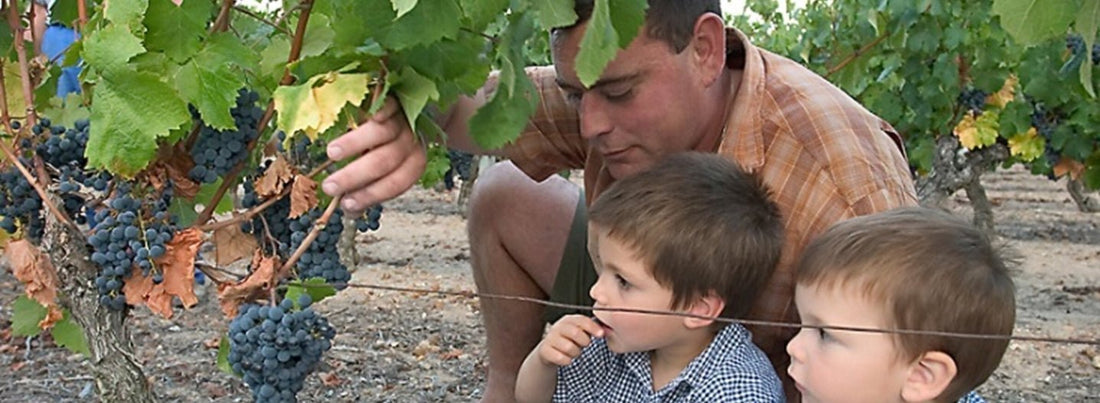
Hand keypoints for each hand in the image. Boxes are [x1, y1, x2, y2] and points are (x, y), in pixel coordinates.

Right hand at [322, 97, 426, 212]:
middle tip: (329, 186)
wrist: (412, 100)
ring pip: (384, 132)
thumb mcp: (381, 164)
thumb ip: (367, 184)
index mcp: (412, 161)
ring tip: (332, 153)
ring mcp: (403, 117)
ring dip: (357, 144)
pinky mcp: (395, 96)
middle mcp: (410, 140)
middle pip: (387, 160)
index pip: (397, 181)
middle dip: (356, 176)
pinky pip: (390, 104)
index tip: (346, 205)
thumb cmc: (386, 140)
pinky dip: (382, 110)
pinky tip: (369, 116)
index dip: (373, 194)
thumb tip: (348, 212)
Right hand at [537, 315, 604, 366]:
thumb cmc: (568, 340)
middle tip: (583, 345)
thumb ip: (591, 330)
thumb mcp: (580, 332)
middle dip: (584, 342)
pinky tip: (566, 358)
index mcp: (568, 320)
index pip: (582, 320)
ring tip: (574, 352)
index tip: (601, 334)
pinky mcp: (544, 350)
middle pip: (575, 333)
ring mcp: (550, 338)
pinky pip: (560, 358)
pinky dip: (567, 360)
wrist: (549, 352)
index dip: (592, 327)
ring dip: (575, 353)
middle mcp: (557, 326)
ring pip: (569, 347)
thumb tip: (605, 331)